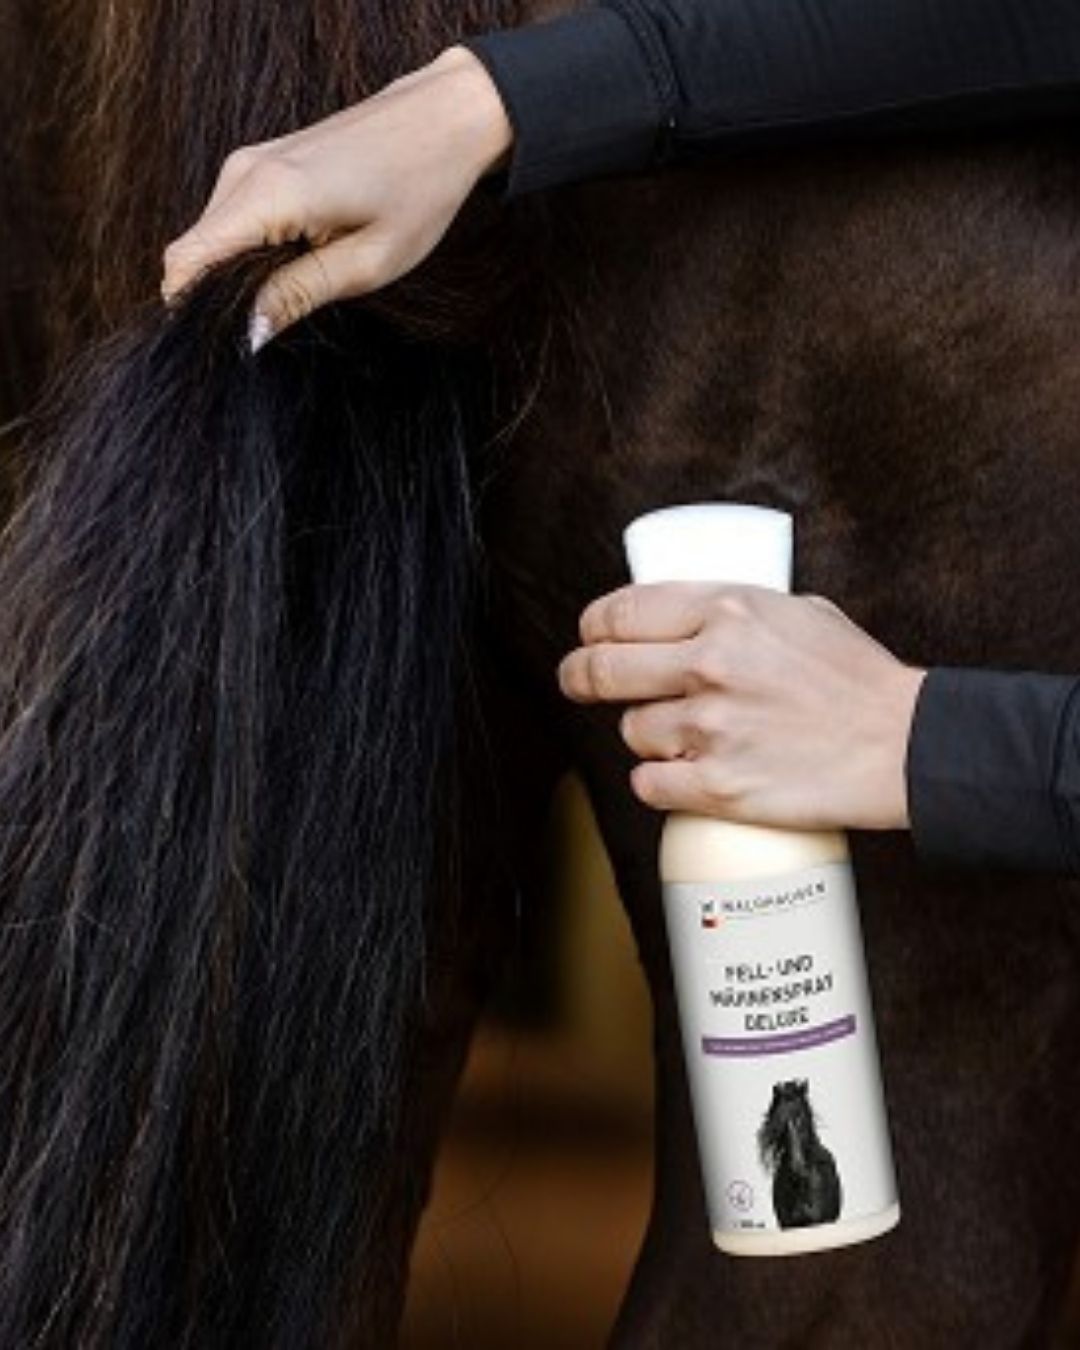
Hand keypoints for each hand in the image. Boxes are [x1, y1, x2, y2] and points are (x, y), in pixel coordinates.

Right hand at [160, 46, 511, 347]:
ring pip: (210, 238)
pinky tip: (297, 264)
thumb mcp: (367, 263)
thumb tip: (247, 333)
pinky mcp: (261, 162)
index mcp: (268, 194)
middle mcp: (243, 171)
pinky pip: (231, 220)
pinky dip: (249, 252)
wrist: (445, 117)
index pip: (185, 262)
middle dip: (216, 297)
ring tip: (294, 292)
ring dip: (236, 275)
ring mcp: (249, 161)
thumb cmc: (420, 190)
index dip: (194, 311)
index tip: (228, 344)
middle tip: (273, 328)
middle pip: (191, 254)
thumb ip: (298, 295)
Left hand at [558, 584, 926, 831]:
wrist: (905, 746)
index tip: (589, 637)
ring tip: (687, 735)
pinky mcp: (717, 787)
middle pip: (601, 671)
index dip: (592, 628)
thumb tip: (686, 619)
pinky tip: (684, 775)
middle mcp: (709, 665)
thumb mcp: (799, 612)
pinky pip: (648, 784)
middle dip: (579, 677)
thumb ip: (736, 612)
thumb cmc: (859, 680)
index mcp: (727, 611)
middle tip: (579, 682)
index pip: (621, 613)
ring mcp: (711, 729)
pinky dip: (659, 781)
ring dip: (646, 734)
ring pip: (631, 730)